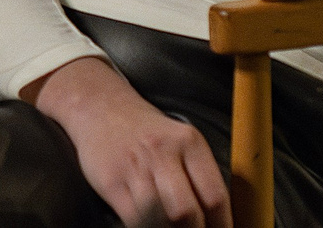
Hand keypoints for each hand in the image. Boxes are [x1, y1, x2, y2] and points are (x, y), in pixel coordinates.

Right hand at [33, 56, 231, 227]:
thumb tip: (216, 221)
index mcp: (190, 142)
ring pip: (160, 218)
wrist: (101, 107)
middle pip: (188, 212)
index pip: (215, 197)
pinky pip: (134, 218)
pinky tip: (149, 222)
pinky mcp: (111, 181)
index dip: (221, 226)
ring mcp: (134, 167)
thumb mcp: (181, 142)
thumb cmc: (147, 132)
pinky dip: (145, 227)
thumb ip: (199, 178)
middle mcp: (163, 152)